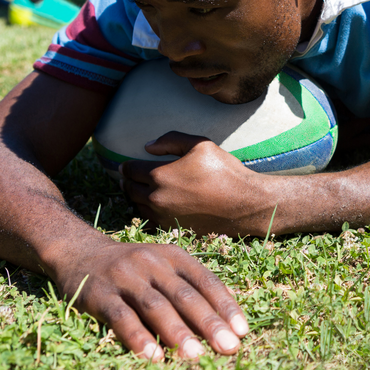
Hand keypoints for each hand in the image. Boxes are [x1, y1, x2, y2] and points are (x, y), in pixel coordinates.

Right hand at [54, 238, 248, 360]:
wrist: (79, 253)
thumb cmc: (135, 270)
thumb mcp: (165, 268)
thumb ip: (191, 288)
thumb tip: (227, 317)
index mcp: (174, 256)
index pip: (206, 281)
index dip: (225, 306)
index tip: (243, 331)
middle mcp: (152, 263)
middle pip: (185, 295)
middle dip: (209, 323)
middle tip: (229, 348)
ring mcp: (125, 277)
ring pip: (156, 306)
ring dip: (177, 332)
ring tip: (196, 356)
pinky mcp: (99, 294)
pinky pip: (121, 317)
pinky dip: (138, 338)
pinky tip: (153, 357)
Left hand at [119, 132, 275, 235]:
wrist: (243, 204)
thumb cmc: (224, 171)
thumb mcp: (200, 144)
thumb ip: (171, 140)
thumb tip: (147, 146)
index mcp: (159, 175)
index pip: (130, 169)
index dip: (126, 165)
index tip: (126, 165)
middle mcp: (156, 197)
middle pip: (129, 189)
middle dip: (128, 181)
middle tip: (129, 177)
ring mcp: (163, 216)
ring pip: (137, 206)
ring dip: (136, 197)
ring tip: (140, 190)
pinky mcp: (172, 229)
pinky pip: (150, 220)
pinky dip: (148, 211)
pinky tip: (154, 205)